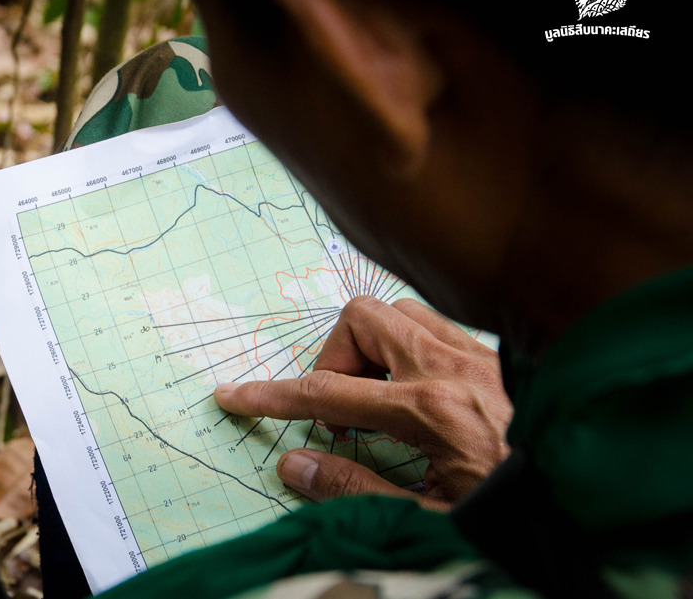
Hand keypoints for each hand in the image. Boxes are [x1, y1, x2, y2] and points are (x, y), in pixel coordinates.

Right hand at [214, 296, 510, 509]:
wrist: (591, 495)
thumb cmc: (513, 506)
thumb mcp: (430, 516)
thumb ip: (354, 490)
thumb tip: (293, 466)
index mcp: (428, 410)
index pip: (327, 393)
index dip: (272, 395)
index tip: (235, 396)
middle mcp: (448, 366)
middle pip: (361, 319)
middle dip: (334, 357)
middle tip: (341, 409)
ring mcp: (474, 353)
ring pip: (397, 311)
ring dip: (371, 348)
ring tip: (376, 399)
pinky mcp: (493, 354)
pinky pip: (431, 324)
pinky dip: (406, 347)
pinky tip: (415, 392)